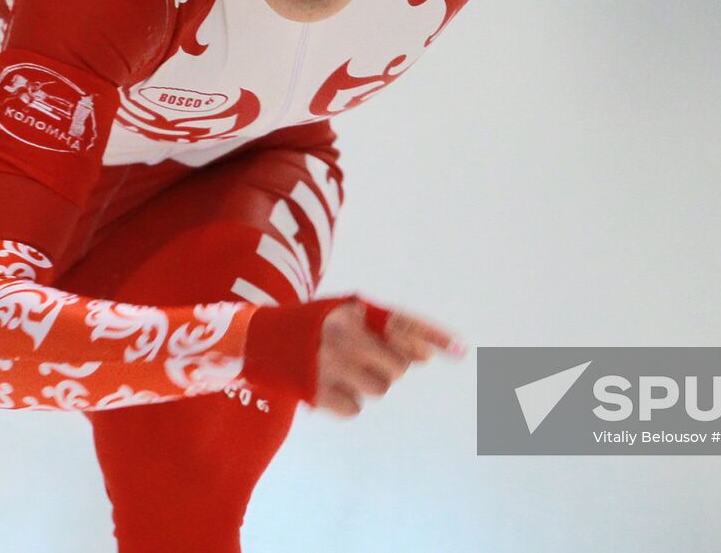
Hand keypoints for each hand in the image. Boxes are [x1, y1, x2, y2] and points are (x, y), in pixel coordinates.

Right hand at [312, 298, 465, 417]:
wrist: (258, 338)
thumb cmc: (316, 325)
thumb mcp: (346, 311)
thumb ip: (387, 326)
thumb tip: (433, 354)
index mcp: (353, 312)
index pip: (403, 323)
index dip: (435, 336)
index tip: (462, 350)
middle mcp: (343, 338)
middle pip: (398, 367)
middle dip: (391, 365)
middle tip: (369, 358)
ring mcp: (328, 367)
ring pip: (379, 389)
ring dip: (369, 383)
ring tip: (345, 369)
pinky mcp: (315, 393)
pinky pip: (354, 408)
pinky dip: (346, 401)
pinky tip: (330, 385)